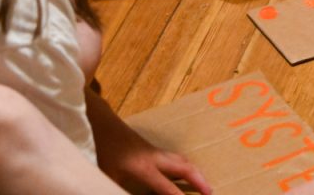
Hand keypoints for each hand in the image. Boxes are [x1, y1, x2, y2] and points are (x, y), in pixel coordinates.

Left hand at [86, 90, 211, 194]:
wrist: (102, 126)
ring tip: (204, 184)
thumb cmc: (103, 153)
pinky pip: (176, 158)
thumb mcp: (109, 177)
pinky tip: (186, 173)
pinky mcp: (153, 149)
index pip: (167, 187)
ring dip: (196, 172)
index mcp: (143, 168)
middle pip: (184, 168)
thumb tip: (120, 193)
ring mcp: (156, 152)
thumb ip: (120, 190)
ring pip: (182, 160)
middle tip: (211, 192)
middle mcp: (155, 159)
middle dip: (200, 181)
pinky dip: (186, 166)